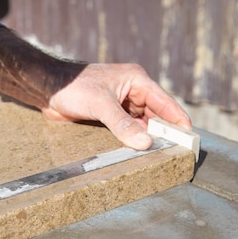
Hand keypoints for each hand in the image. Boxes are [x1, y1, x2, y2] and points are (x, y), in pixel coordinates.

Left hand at [0, 28, 190, 149]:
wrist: (47, 89)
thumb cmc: (74, 87)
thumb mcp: (100, 104)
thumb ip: (122, 124)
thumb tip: (145, 143)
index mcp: (136, 81)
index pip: (164, 102)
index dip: (178, 120)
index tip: (189, 138)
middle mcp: (132, 93)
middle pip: (155, 116)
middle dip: (163, 133)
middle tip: (174, 154)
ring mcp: (121, 105)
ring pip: (141, 125)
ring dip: (146, 139)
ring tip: (159, 157)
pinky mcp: (109, 116)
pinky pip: (127, 130)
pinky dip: (132, 140)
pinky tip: (138, 154)